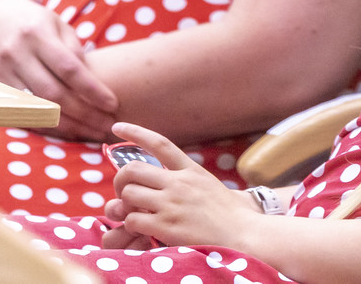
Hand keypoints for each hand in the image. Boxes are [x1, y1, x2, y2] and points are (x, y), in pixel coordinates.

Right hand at [0, 0, 118, 137]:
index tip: (113, 104)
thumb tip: (93, 82)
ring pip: (36, 110)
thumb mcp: (57, 24)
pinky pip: (20, 115)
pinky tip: (65, 132)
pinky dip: (44, 126)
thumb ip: (74, 50)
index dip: (92, 89)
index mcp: (36, 34)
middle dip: (84, 114)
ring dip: (66, 127)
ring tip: (91, 134)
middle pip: (53, 94)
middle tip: (107, 126)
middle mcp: (15, 54)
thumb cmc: (33, 22)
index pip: (68, 68)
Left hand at [102, 122, 260, 248]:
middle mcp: (179, 183)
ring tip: (134, 214)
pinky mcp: (166, 226)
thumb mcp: (208, 185)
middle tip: (123, 193)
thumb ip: (185, 178)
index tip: (117, 127)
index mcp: (190, 170)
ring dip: (125, 206)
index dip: (135, 132)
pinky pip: (132, 219)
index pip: (159, 143)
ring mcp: (172, 204)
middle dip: (120, 180)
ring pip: (128, 194)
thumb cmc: (228, 214)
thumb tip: (163, 176)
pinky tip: (142, 230)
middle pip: (133, 169)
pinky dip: (131, 225)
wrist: (243, 234)